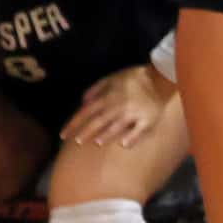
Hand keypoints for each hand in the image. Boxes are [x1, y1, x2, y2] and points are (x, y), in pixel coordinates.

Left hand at [60, 65, 174, 147]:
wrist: (159, 77)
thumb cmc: (133, 78)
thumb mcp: (111, 77)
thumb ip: (96, 89)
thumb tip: (82, 102)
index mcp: (108, 97)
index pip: (86, 112)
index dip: (73, 124)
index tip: (63, 135)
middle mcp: (118, 106)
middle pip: (98, 121)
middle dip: (85, 132)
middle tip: (76, 142)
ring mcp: (133, 114)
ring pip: (116, 127)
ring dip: (105, 135)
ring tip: (97, 143)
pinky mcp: (147, 120)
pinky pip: (138, 131)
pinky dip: (131, 138)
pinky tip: (123, 145)